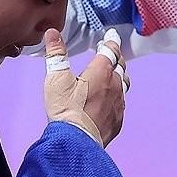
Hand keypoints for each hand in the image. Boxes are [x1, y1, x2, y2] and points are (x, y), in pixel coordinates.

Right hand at [42, 28, 128, 147]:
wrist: (76, 142)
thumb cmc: (66, 110)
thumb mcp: (56, 78)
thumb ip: (56, 54)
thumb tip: (53, 33)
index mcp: (101, 72)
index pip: (111, 50)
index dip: (111, 41)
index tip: (111, 36)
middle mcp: (114, 85)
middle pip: (120, 66)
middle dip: (115, 57)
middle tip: (110, 53)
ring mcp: (118, 103)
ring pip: (124, 84)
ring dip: (118, 75)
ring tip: (112, 73)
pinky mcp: (118, 119)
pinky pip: (121, 103)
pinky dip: (116, 96)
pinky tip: (110, 99)